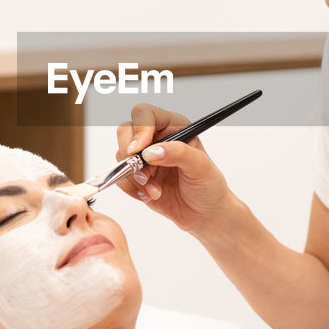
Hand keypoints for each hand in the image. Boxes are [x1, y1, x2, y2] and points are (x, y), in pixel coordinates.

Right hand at [114, 104, 238, 236]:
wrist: (204, 214)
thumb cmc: (208, 186)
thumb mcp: (201, 167)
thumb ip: (178, 153)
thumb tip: (151, 152)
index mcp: (173, 127)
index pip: (146, 114)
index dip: (139, 129)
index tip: (139, 149)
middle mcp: (156, 138)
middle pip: (125, 131)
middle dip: (130, 155)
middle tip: (144, 175)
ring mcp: (144, 158)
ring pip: (121, 156)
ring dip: (134, 177)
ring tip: (155, 191)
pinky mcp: (136, 176)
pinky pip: (120, 176)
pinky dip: (131, 188)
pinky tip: (150, 195)